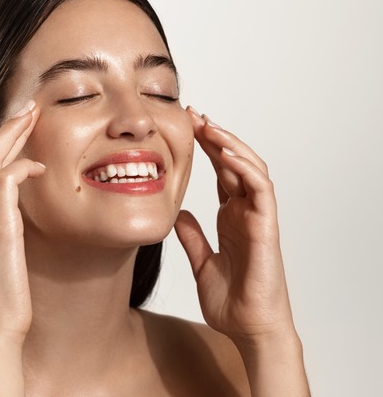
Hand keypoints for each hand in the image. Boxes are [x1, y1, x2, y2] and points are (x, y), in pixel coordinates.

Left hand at [174, 107, 295, 346]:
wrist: (248, 329)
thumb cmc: (231, 301)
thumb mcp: (200, 262)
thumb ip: (192, 237)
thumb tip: (176, 214)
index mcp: (232, 218)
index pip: (221, 173)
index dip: (206, 149)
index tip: (185, 127)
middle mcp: (246, 213)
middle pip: (234, 163)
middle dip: (215, 136)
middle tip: (193, 114)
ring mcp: (258, 218)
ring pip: (251, 169)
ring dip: (231, 144)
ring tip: (208, 125)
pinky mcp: (266, 228)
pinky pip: (261, 190)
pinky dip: (246, 168)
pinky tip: (227, 153)